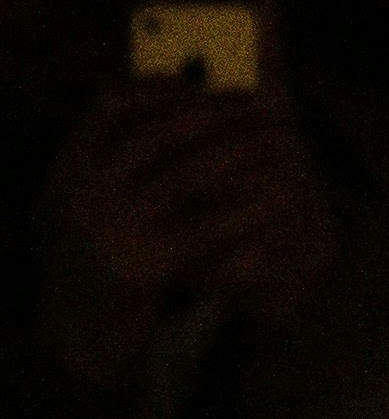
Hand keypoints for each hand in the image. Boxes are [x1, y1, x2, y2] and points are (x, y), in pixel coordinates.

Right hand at [37, 78, 339, 386]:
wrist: (78, 335)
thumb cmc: (105, 256)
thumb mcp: (99, 206)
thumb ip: (130, 163)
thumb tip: (190, 101)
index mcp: (72, 170)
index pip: (113, 104)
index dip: (163, 86)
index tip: (206, 82)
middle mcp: (86, 193)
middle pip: (162, 132)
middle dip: (219, 113)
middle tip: (265, 106)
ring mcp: (112, 230)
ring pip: (190, 173)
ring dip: (243, 151)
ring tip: (286, 143)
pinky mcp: (142, 267)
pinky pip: (208, 229)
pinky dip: (250, 211)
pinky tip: (283, 199)